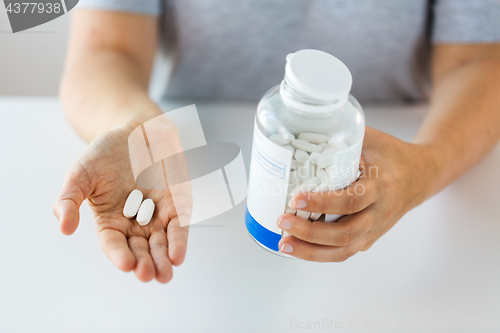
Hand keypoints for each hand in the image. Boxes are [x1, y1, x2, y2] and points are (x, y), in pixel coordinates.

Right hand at [53, 121, 188, 282]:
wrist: (136, 130)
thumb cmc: (106, 153)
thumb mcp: (81, 173)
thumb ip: (70, 199)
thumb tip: (64, 228)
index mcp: (110, 221)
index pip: (115, 244)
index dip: (120, 255)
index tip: (127, 265)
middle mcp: (134, 223)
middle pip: (140, 249)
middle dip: (145, 263)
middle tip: (147, 275)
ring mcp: (157, 214)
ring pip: (161, 243)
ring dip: (163, 259)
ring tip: (164, 274)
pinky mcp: (177, 204)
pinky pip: (179, 225)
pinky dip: (179, 240)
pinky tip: (177, 255)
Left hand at [277, 127, 434, 261]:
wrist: (420, 175)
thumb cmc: (390, 153)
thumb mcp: (369, 139)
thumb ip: (341, 136)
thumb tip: (301, 127)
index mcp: (380, 186)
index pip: (350, 200)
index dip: (322, 203)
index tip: (296, 199)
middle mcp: (378, 213)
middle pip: (345, 232)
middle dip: (310, 232)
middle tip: (282, 220)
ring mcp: (374, 229)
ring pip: (344, 249)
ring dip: (311, 250)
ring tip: (284, 243)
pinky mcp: (369, 238)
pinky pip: (344, 251)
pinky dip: (319, 253)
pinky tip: (298, 247)